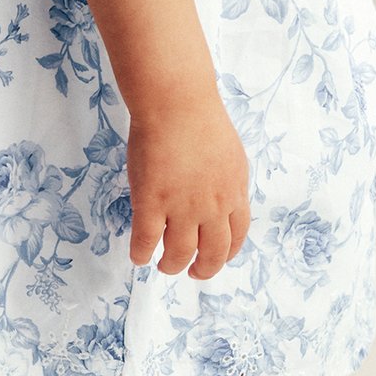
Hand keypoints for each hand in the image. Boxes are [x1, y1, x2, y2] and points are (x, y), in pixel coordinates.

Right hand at [125, 91, 251, 278]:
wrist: (177, 103)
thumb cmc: (201, 119)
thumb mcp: (230, 155)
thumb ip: (228, 182)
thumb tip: (225, 198)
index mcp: (234, 193)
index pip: (237, 236)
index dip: (225, 254)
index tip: (215, 258)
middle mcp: (212, 206)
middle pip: (213, 254)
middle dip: (202, 269)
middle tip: (191, 272)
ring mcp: (181, 207)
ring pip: (179, 254)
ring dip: (171, 265)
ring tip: (163, 265)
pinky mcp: (151, 202)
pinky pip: (146, 241)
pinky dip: (142, 254)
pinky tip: (139, 257)